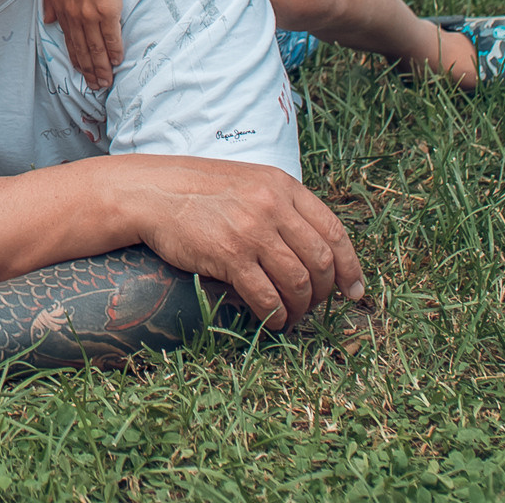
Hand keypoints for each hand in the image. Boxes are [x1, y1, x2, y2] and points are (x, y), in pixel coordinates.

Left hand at [41, 0, 126, 90]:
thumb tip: (46, 19)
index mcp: (59, 6)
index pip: (69, 40)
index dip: (76, 59)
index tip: (81, 73)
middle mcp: (72, 14)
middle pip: (82, 49)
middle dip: (89, 70)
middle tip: (96, 86)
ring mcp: (89, 14)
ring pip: (96, 48)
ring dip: (101, 67)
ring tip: (106, 81)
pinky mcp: (107, 10)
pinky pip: (111, 37)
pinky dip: (114, 52)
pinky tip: (117, 62)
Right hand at [131, 158, 365, 329]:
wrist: (151, 191)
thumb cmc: (199, 191)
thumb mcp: (249, 183)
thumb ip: (282, 207)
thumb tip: (315, 249)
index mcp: (282, 185)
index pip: (334, 231)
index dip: (350, 266)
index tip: (354, 290)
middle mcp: (272, 205)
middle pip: (320, 261)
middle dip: (323, 293)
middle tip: (312, 306)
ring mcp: (251, 230)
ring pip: (298, 282)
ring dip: (300, 308)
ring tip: (291, 316)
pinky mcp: (229, 255)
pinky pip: (266, 296)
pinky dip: (276, 316)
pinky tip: (273, 321)